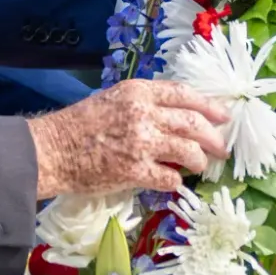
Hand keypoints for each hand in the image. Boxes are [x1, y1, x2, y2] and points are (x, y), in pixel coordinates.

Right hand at [27, 79, 230, 196]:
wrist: (52, 150)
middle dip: (214, 137)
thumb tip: (175, 118)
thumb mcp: (113, 100)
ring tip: (200, 166)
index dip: (209, 106)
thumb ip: (143, 104)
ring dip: (199, 161)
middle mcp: (144, 113)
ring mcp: (142, 143)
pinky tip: (174, 182)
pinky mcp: (136, 171)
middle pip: (194, 123)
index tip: (223, 116)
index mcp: (138, 92)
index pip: (185, 94)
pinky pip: (170, 178)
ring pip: (188, 151)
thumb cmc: (78, 125)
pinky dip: (176, 182)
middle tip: (221, 149)